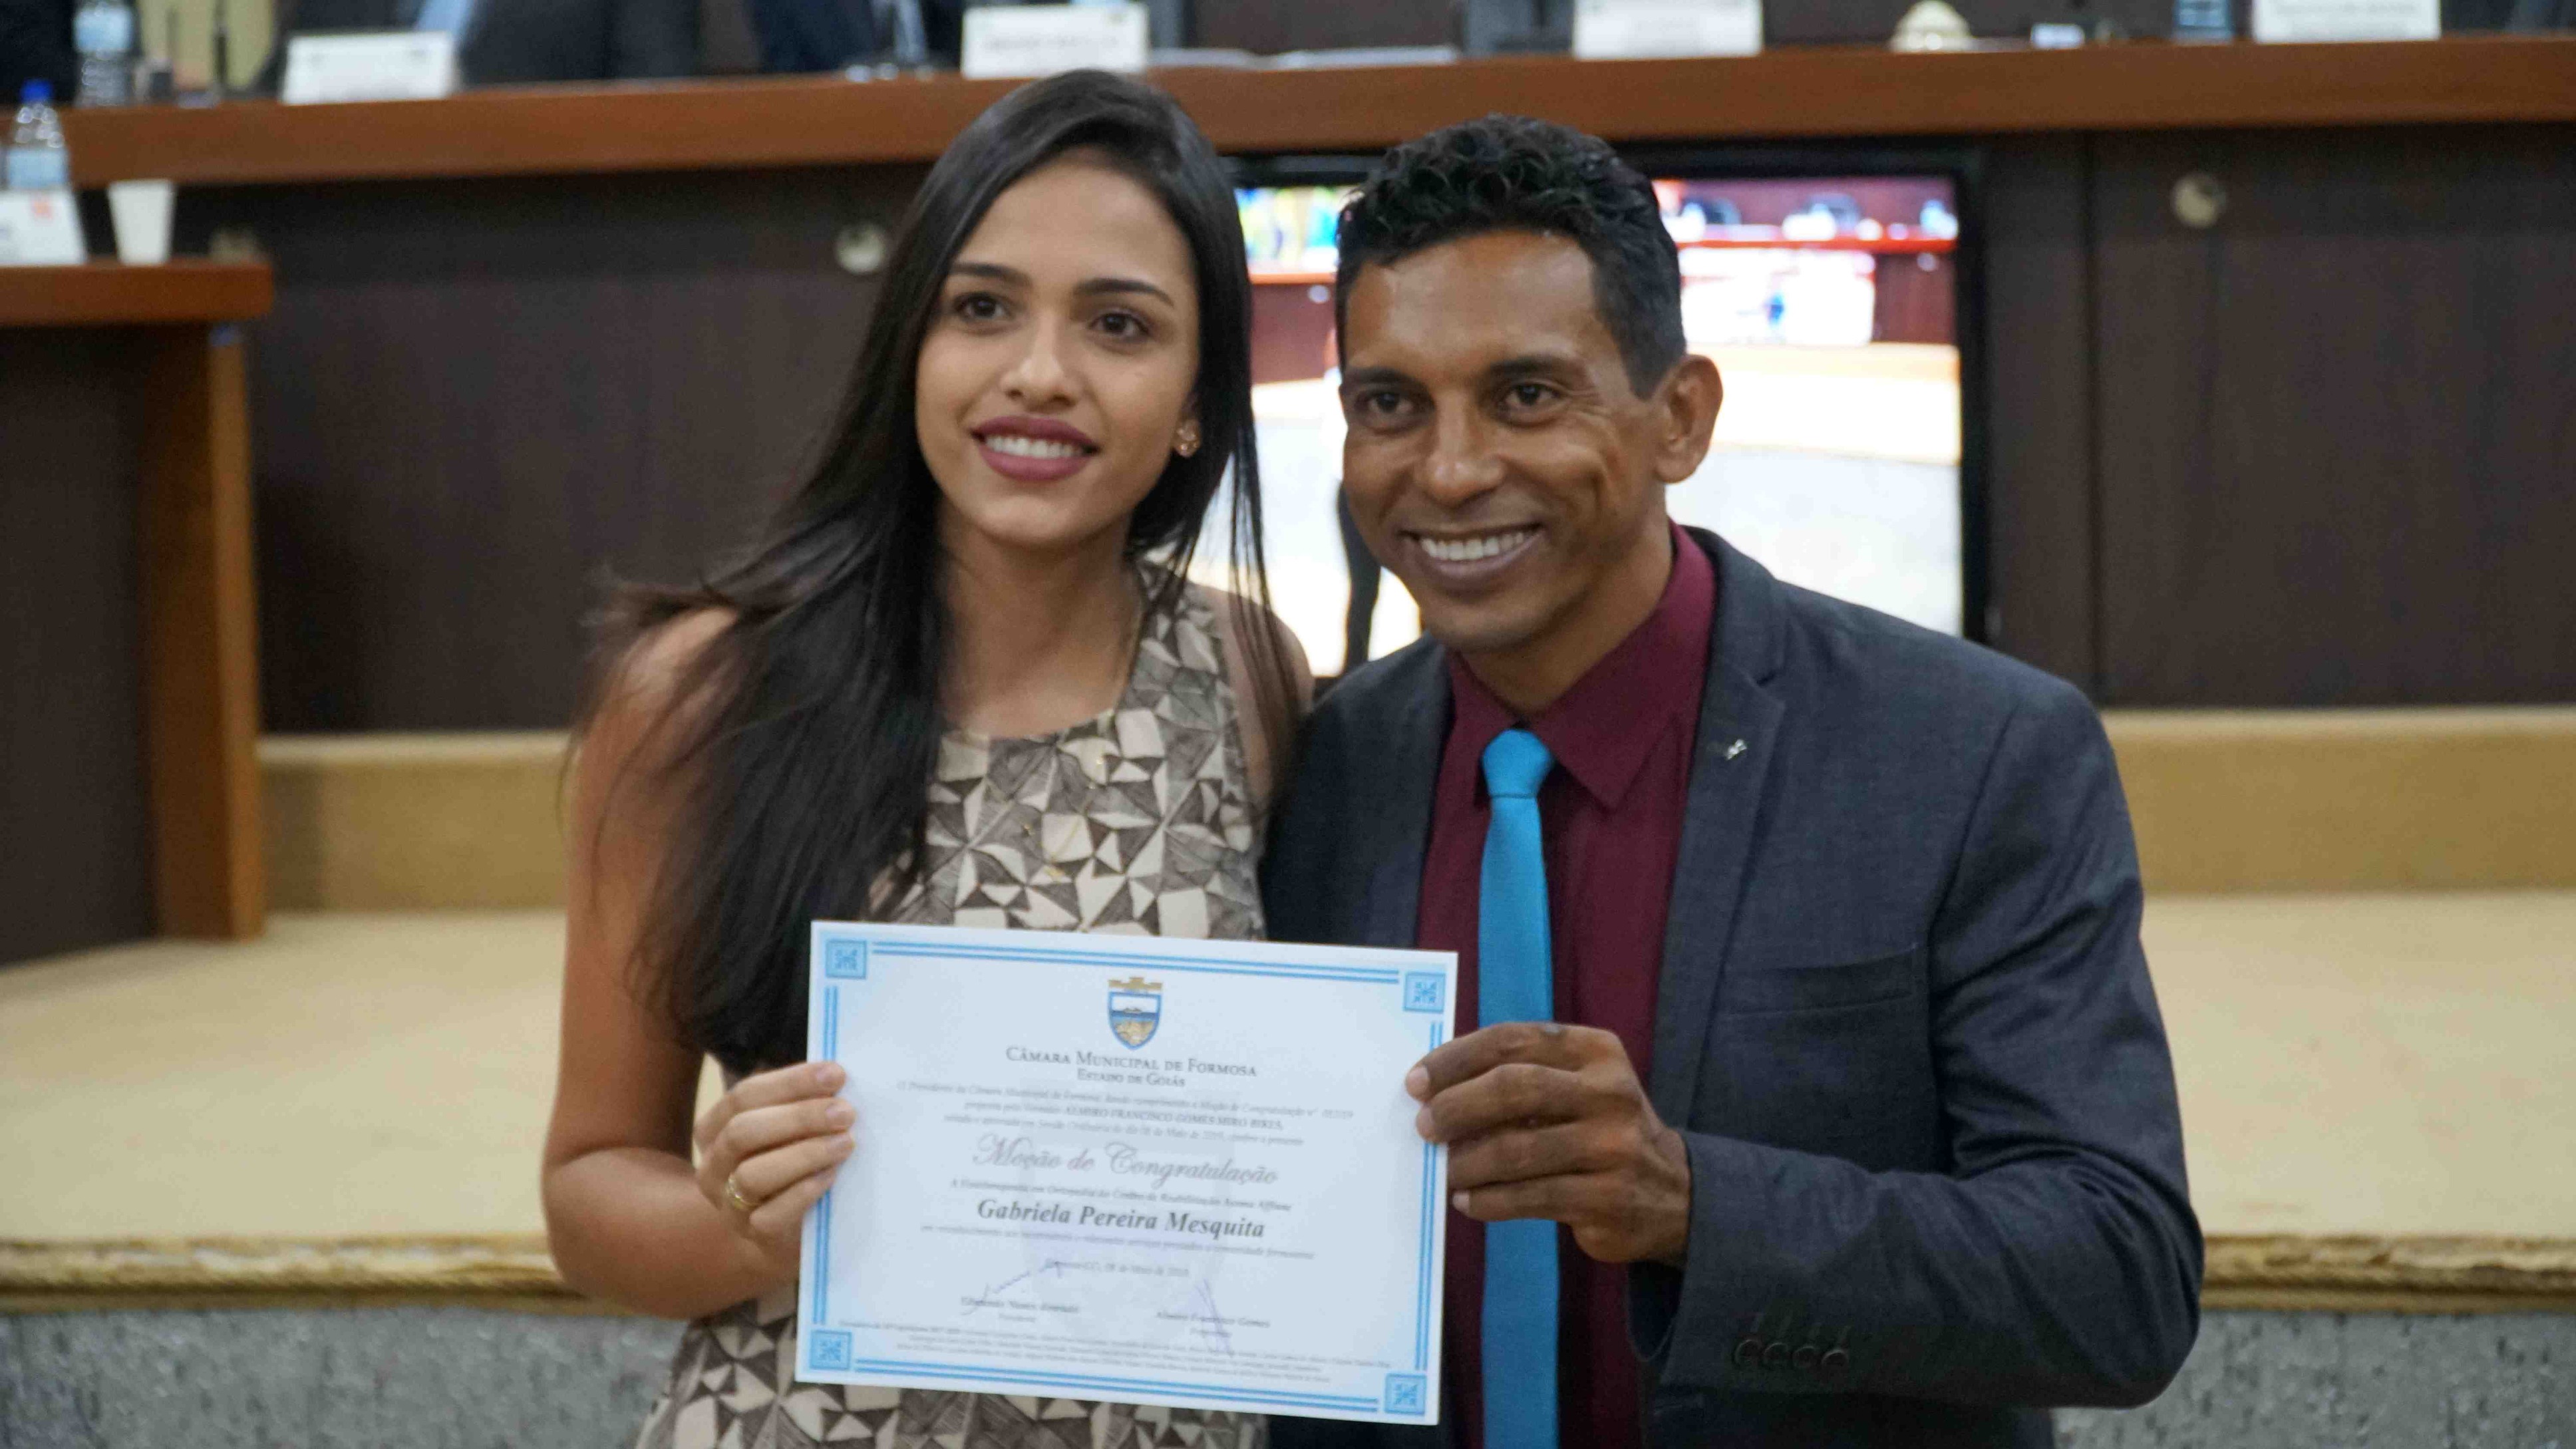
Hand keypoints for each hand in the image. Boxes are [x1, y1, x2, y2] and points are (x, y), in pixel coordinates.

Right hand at [693, 1060, 855, 1283]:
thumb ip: (803, 1104)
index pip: (745, 1095)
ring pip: (751, 1175)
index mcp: (715, 1127)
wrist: (786, 1228)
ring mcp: (728, 1203)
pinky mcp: (752, 1233)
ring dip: (804, 1154)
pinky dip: (803, 1192)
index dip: (791, 1082)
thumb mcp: (790, 1129)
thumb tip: (838, 1078)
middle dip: (799, 1117)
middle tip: (846, 1112)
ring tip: (845, 1143)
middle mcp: (712, 1164)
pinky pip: (770, 1215)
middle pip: (743, 1131)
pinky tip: (831, 1175)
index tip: (836, 1074)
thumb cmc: (791, 1164)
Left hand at [1409, 1022, 1691, 1266]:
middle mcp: (1609, 1092)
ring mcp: (1613, 1147)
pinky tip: (1469, 1200)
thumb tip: (1436, 1089)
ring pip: (1518, 1149)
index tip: (1417, 1081)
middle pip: (1514, 1088)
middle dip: (1457, 1106)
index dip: (1456, 1059)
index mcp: (1596, 1051)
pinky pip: (1531, 1197)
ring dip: (1467, 1161)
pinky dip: (1489, 1200)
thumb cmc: (1600, 1129)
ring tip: (1445, 1169)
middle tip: (1424, 1126)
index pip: (1513, 1040)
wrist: (1672, 1193)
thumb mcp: (1579, 1086)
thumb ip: (1522, 1075)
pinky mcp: (1608, 1198)